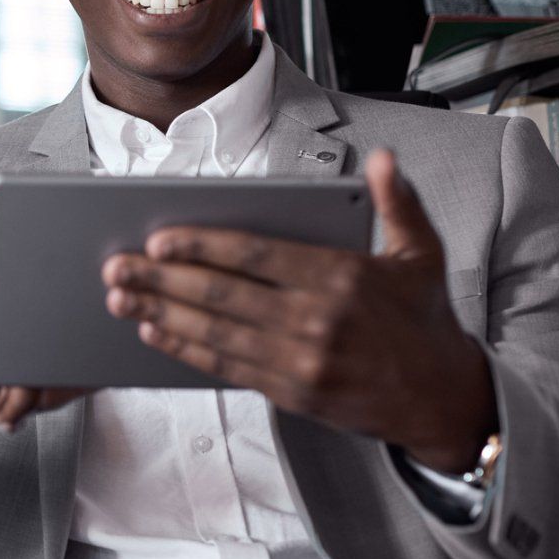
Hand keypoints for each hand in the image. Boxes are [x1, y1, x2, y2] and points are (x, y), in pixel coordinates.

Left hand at [101, 150, 495, 474]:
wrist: (443, 399)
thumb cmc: (424, 318)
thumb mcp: (422, 253)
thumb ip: (397, 202)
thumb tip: (382, 159)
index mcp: (343, 277)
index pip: (257, 255)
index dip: (202, 246)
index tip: (158, 239)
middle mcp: (318, 320)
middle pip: (223, 295)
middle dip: (161, 280)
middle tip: (115, 266)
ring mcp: (302, 361)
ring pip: (216, 333)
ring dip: (161, 314)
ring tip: (119, 297)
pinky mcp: (293, 393)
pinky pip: (227, 367)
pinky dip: (185, 350)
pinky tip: (153, 332)